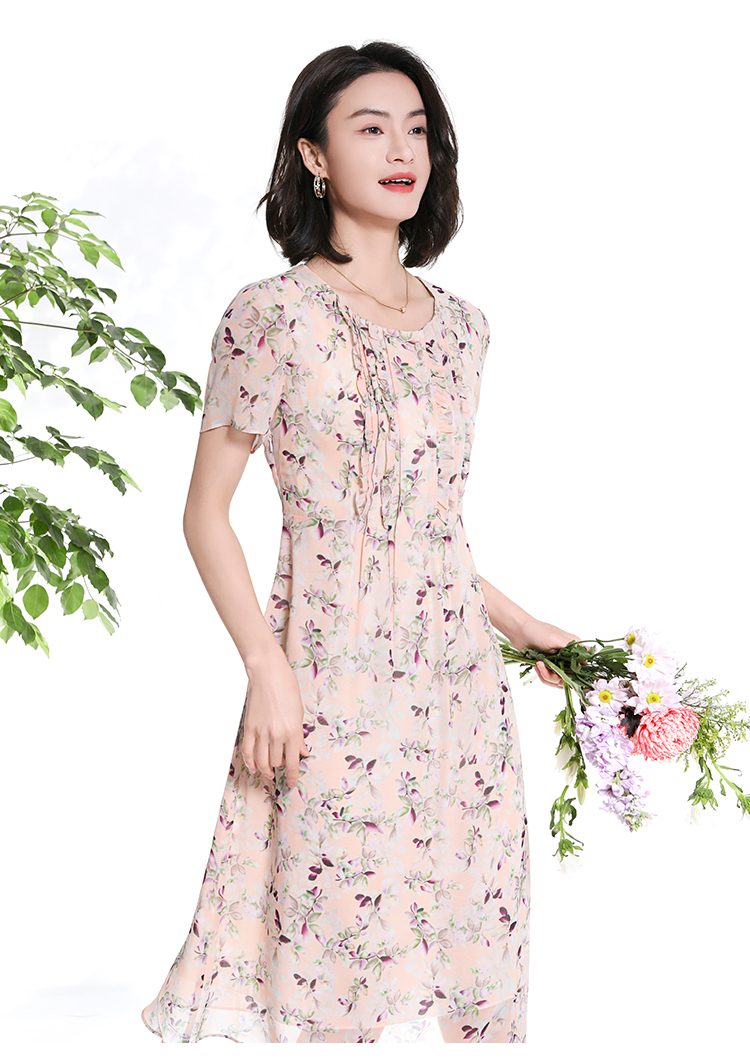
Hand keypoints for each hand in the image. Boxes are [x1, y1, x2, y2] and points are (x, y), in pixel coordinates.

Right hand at [241, 652, 311, 788]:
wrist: (268, 673)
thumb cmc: (287, 688)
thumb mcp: (300, 712)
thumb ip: (299, 735)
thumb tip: (303, 752)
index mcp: (292, 731)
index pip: (293, 762)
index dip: (292, 776)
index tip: (292, 784)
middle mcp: (276, 735)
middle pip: (276, 762)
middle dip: (280, 767)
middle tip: (282, 766)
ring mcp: (261, 732)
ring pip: (261, 760)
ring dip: (265, 769)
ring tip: (268, 772)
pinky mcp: (249, 727)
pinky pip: (247, 751)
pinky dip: (250, 761)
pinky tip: (254, 766)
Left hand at [507, 618, 581, 688]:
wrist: (518, 631)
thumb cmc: (537, 631)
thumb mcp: (556, 638)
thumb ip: (573, 648)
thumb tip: (593, 653)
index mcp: (574, 647)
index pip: (582, 666)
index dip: (575, 675)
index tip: (563, 677)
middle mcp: (568, 656)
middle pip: (569, 676)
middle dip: (557, 676)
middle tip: (545, 668)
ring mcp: (557, 662)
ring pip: (558, 679)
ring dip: (547, 675)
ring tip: (538, 665)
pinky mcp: (548, 666)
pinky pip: (549, 678)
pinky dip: (542, 675)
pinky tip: (536, 666)